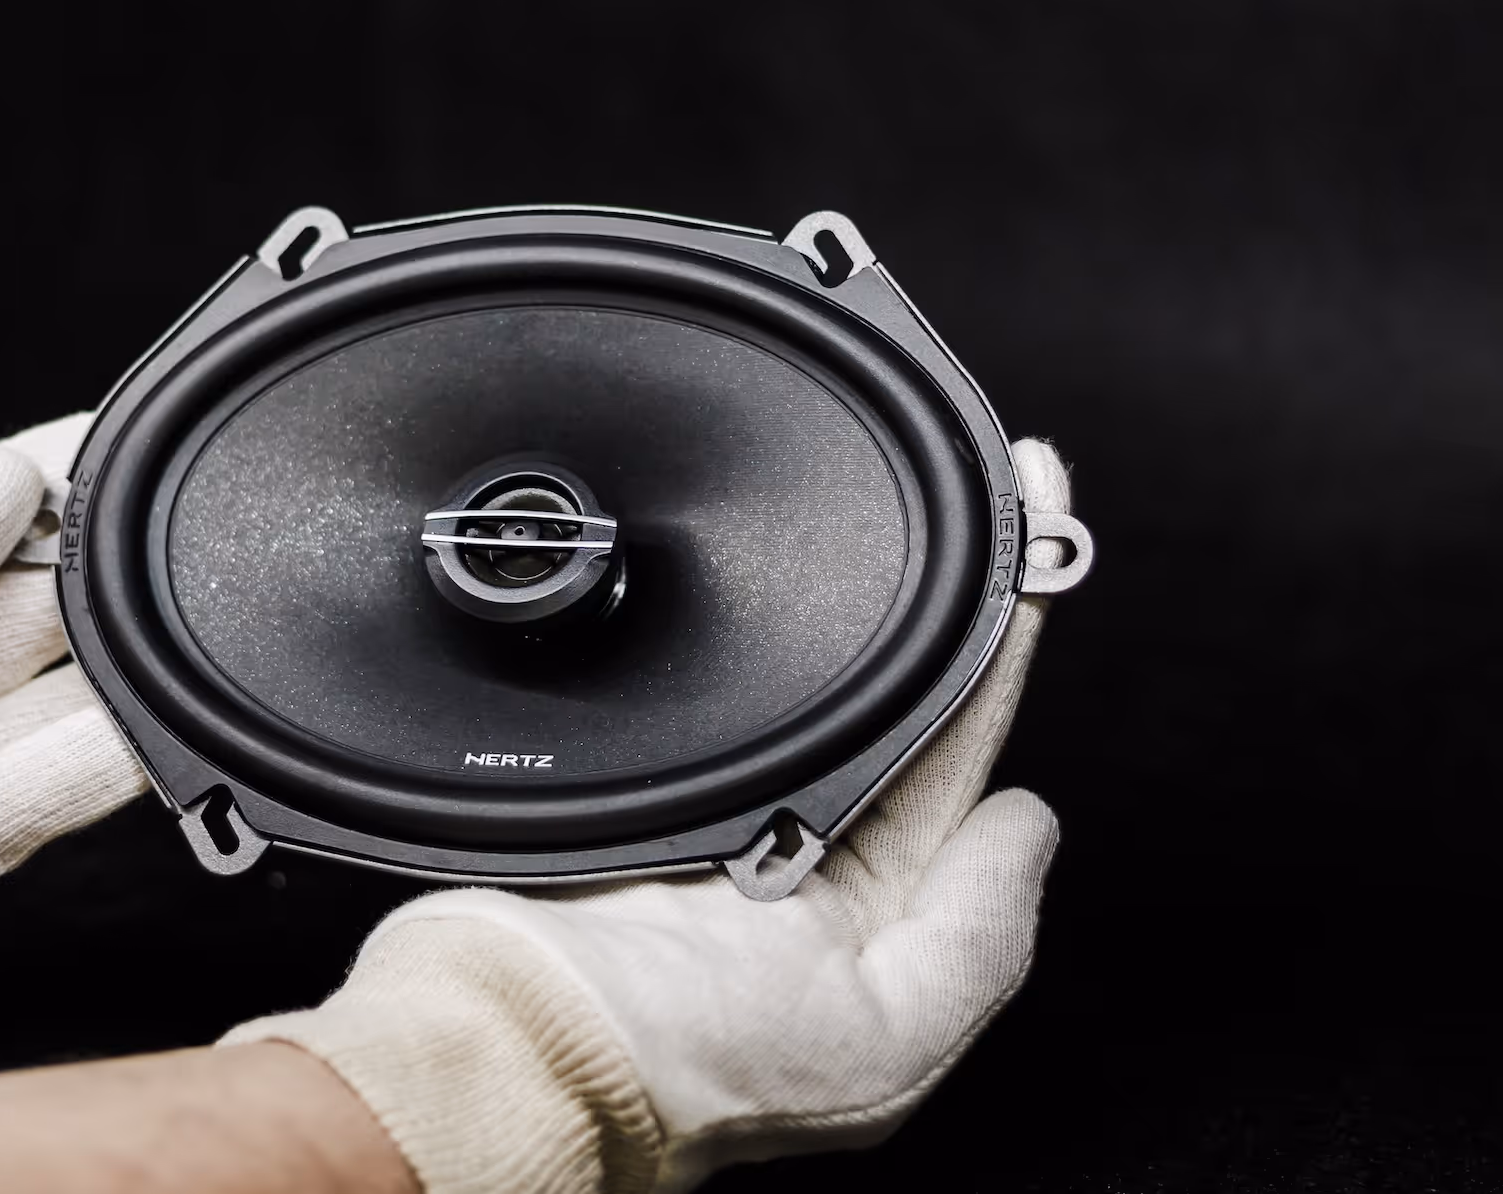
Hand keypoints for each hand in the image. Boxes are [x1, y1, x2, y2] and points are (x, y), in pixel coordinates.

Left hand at [0, 416, 146, 1082]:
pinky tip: (129, 740)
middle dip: (109, 594)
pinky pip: (7, 824)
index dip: (68, 497)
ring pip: (47, 730)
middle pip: (38, 635)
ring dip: (117, 692)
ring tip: (185, 648)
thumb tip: (13, 483)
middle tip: (179, 556)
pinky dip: (71, 782)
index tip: (141, 451)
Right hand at [226, 440, 1074, 1193]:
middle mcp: (790, 850)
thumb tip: (1032, 822)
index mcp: (861, 913)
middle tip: (999, 480)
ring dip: (855, 590)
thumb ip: (979, 933)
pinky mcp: (626, 762)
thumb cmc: (683, 1069)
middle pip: (892, 692)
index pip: (962, 756)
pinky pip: (703, 669)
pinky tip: (780, 550)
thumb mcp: (886, 1040)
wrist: (510, 1034)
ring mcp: (706, 797)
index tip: (1040, 546)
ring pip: (805, 668)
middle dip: (945, 596)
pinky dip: (739, 619)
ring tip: (932, 486)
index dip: (1008, 648)